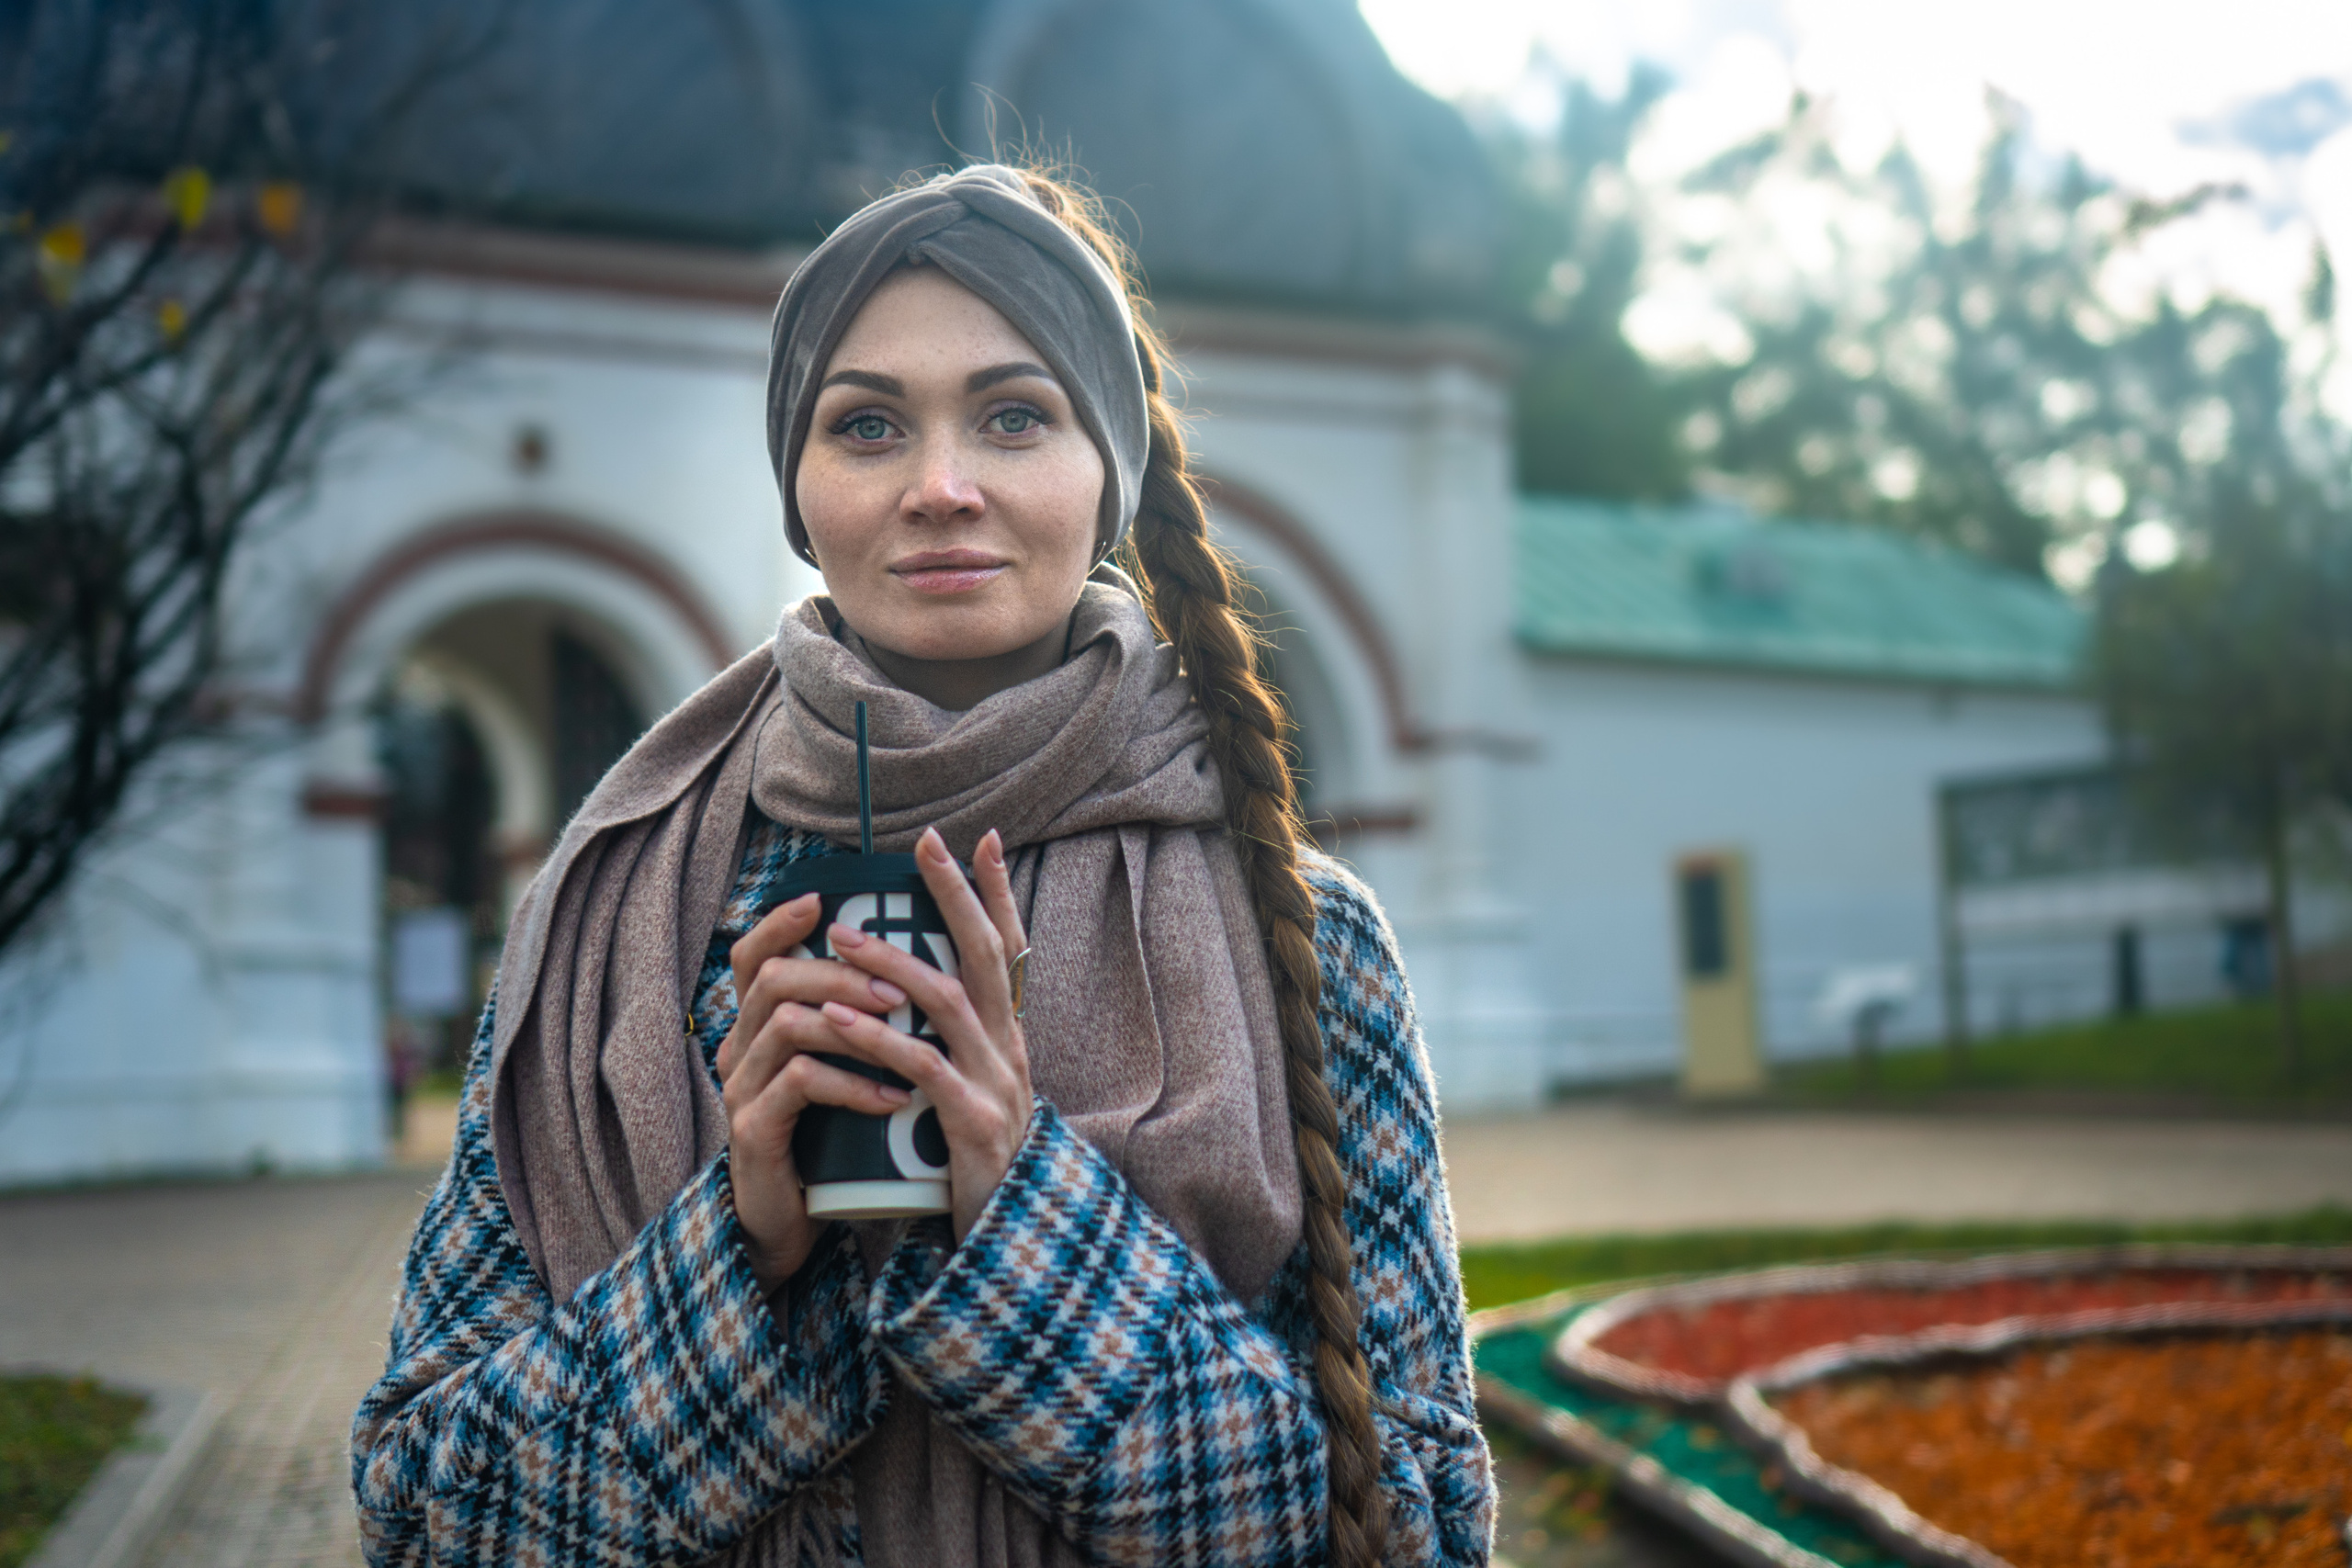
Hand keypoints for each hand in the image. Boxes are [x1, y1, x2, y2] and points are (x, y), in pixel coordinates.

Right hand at [719, 891, 912, 1291]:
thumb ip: (850, 1023)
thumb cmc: (825, 1135)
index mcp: (756, 1025)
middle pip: (776, 980)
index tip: (820, 901)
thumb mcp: (835, 1070)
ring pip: (786, 1024)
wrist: (792, 1222)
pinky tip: (893, 1096)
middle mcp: (738, 1048)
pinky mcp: (753, 1130)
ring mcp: (740, 1089)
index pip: (752, 957)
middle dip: (840, 974)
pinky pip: (799, 1084)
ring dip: (852, 1025)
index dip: (779, 924)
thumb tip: (907, 967)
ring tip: (906, 1038)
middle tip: (896, 988)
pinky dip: (852, 1084)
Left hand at [816, 826, 1032, 1240]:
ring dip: (894, 963)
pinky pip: (922, 1070)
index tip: (976, 839)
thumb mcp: (968, 1092)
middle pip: (986, 955)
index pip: (1007, 950)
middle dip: (955, 896)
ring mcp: (995, 1086)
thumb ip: (948, 1046)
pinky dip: (879, 1040)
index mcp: (1006, 1038)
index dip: (994, 893)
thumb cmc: (974, 1165)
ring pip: (949, 1004)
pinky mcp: (971, 1126)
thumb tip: (909, 994)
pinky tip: (838, 1020)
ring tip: (844, 936)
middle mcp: (1009, 1051)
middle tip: (924, 847)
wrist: (1007, 1246)